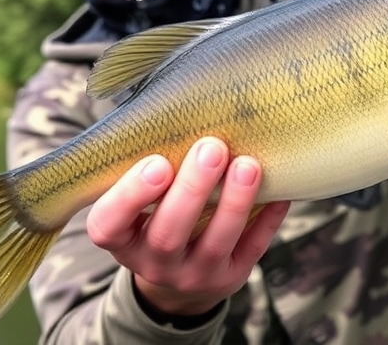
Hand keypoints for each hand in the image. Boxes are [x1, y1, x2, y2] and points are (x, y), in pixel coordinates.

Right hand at [86, 137, 290, 316]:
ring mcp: (193, 276)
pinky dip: (266, 220)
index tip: (157, 162)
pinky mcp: (230, 279)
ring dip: (234, 203)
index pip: (108, 226)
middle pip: (167, 235)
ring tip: (248, 165)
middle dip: (192, 189)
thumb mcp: (139, 201)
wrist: (181, 274)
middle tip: (212, 148)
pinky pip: (251, 250)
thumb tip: (180, 107)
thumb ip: (149, 167)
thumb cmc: (158, 216)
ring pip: (213, 244)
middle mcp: (154, 264)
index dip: (130, 196)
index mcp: (122, 239)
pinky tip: (279, 193)